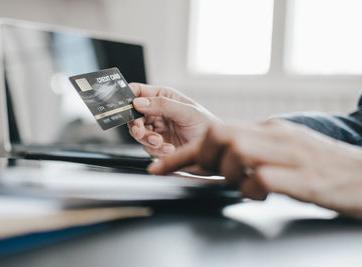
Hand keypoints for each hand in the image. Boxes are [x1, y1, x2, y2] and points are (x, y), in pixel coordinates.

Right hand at [128, 83, 219, 157]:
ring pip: (138, 133)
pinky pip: (147, 147)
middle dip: (136, 125)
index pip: (138, 92)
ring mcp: (156, 129)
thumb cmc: (206, 126)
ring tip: (162, 143)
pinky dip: (156, 150)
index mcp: (163, 96)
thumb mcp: (187, 112)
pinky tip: (169, 149)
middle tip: (141, 132)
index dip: (128, 97)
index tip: (125, 106)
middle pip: (133, 115)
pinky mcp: (157, 145)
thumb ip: (162, 105)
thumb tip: (139, 102)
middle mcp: (157, 112)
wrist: (214, 152)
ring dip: (148, 139)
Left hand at [148, 120, 361, 218]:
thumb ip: (256, 150)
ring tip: (245, 183)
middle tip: (212, 174)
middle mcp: (275, 136)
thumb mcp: (286, 151)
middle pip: (220, 134)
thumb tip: (223, 160)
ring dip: (229, 173)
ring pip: (236, 151)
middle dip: (202, 157)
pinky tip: (262, 193)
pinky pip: (260, 178)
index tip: (160, 167)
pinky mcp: (303, 178)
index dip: (183, 152)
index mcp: (269, 129)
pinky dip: (251, 190)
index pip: (216, 132)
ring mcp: (289, 155)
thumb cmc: (324, 168)